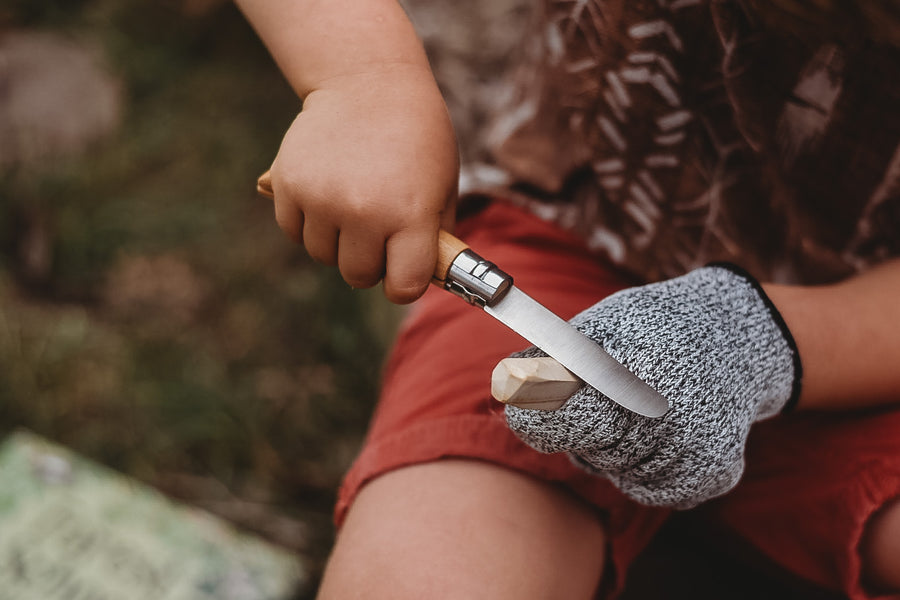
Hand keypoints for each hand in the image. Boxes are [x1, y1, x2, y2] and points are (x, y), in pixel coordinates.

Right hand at [268, 65, 458, 303]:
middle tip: (379, 231)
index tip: (402, 273)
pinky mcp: (288, 184)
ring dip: (337, 241)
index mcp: (410, 215)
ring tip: (353, 204)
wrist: (370, 84)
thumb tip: (421, 281)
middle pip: (358, 275)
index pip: (403, 287)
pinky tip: (328, 195)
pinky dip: (308, 223)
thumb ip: (434, 239)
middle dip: (370, 262)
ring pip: (323, 255)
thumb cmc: (416, 141)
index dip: (403, 284)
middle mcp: (363, 211)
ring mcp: (322, 198)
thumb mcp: (443, 188)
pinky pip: (294, 232)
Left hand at [505, 265, 800, 507]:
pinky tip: (663, 432)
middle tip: (599, 398)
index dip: (536, 414)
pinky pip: (647, 489)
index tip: (521, 407)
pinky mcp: (711, 475)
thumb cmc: (654, 329)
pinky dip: (644, 466)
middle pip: (586, 449)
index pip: (567, 416)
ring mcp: (692, 449)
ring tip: (639, 407)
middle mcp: (666, 414)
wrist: (735, 339)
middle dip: (579, 428)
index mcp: (634, 370)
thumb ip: (557, 355)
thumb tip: (507, 380)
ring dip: (612, 447)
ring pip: (613, 471)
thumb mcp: (605, 323)